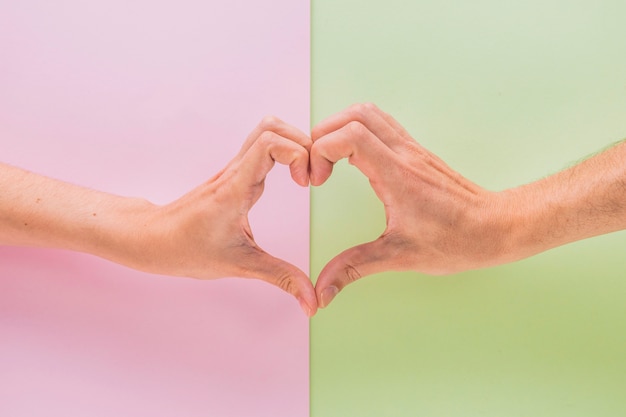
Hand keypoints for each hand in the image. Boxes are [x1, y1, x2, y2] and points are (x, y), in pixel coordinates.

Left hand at [138, 117, 316, 315]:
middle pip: (271, 126)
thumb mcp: (240, 265)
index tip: (306, 182)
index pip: (270, 143)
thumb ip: (281, 278)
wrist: (151, 239)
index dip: (298, 153)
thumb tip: (311, 302)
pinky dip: (284, 150)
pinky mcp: (234, 173)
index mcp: (235, 189)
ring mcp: (233, 169)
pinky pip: (261, 145)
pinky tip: (292, 176)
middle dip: (302, 143)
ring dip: (292, 142)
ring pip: (266, 130)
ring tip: (304, 173)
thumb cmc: (186, 250)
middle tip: (311, 175)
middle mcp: (234, 171)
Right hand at [310, 103, 511, 307]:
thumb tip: (323, 290)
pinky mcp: (416, 151)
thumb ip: (355, 268)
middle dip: (323, 135)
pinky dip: (358, 131)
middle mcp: (404, 153)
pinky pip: (382, 123)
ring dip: (340, 127)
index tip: (317, 180)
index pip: (350, 136)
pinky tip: (353, 158)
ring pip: (369, 112)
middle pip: (355, 115)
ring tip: (330, 159)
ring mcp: (412, 148)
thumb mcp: (399, 257)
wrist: (496, 228)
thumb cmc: (457, 241)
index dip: (321, 151)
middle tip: (317, 167)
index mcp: (398, 175)